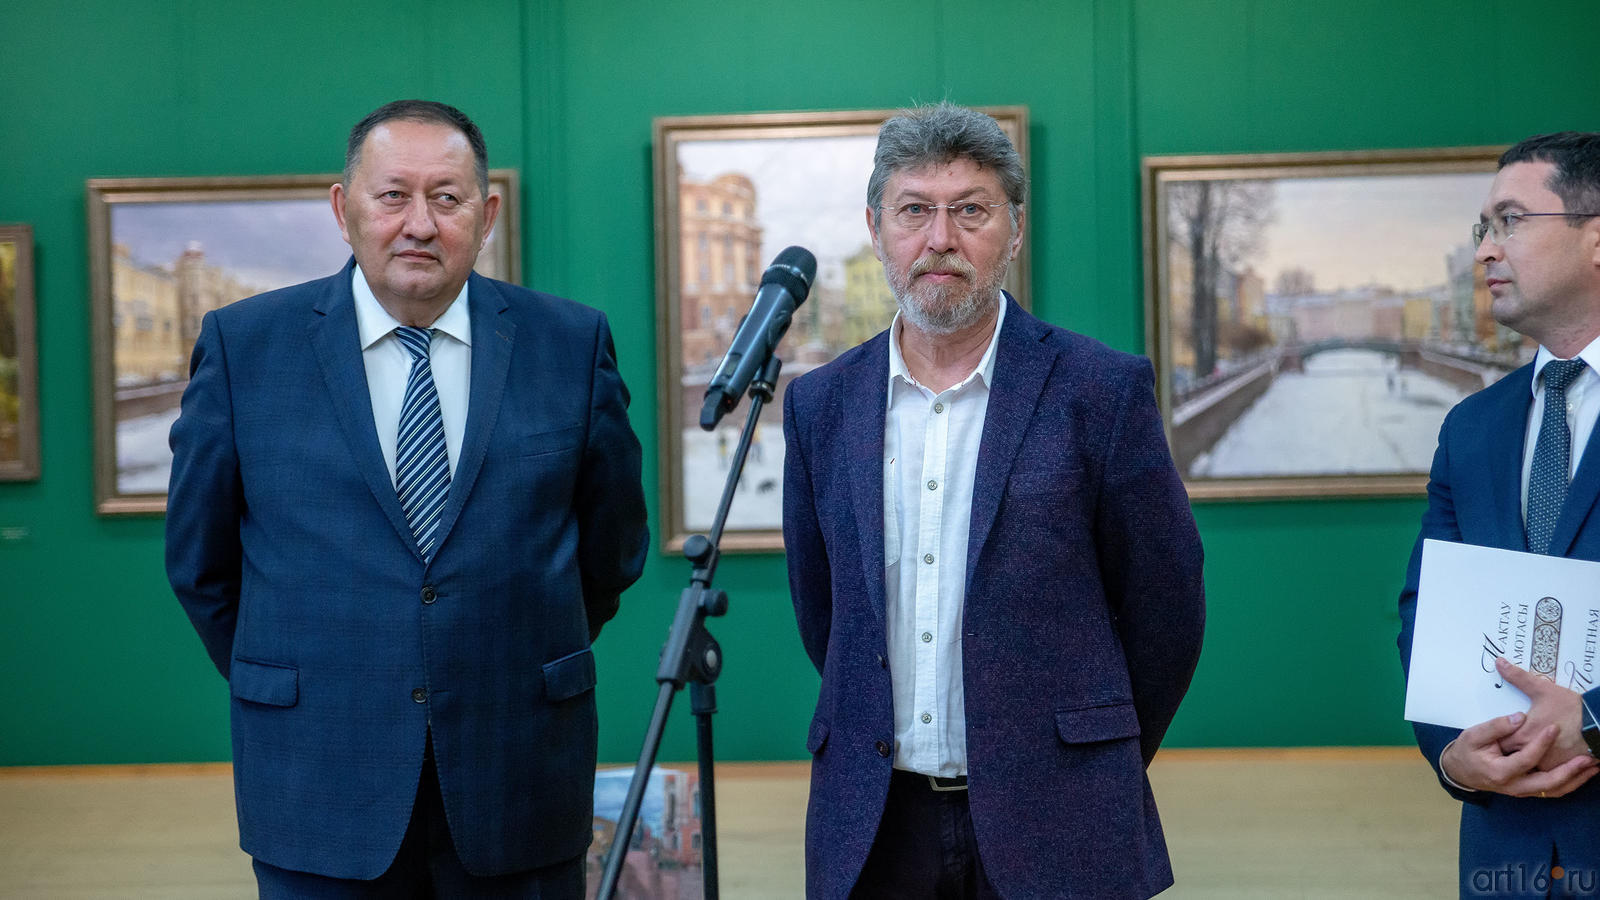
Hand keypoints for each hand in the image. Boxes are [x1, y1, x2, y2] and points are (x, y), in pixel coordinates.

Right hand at [1440, 712, 1597, 797]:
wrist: (1461, 772)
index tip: (1554, 727)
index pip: (1526, 758)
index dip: (1541, 743)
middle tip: (1587, 757)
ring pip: (1555, 790)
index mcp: (1500, 772)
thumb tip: (1519, 717)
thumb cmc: (1467, 752)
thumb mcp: (1473, 735)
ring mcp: (1523, 791)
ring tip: (1593, 765)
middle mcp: (1515, 786)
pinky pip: (1554, 790)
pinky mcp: (1529, 790)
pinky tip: (1584, 773)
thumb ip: (1496, 726)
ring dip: (1576, 779)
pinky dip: (1571, 783)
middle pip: (1548, 783)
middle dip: (1571, 771)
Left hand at [1494, 657, 1589, 769]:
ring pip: (1529, 769)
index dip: (1492, 740)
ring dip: (1522, 764)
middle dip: (1505, 753)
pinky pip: (1548, 775)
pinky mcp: (1564, 770)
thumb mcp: (1544, 689)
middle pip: (1511, 757)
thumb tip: (1499, 662)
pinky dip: (1542, 770)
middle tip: (1496, 750)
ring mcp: (1550, 765)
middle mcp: (1534, 755)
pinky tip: (1539, 766)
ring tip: (1516, 759)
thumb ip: (1519, 677)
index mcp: (1524, 736)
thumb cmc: (1573, 708)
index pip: (1498, 743)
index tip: (1486, 739)